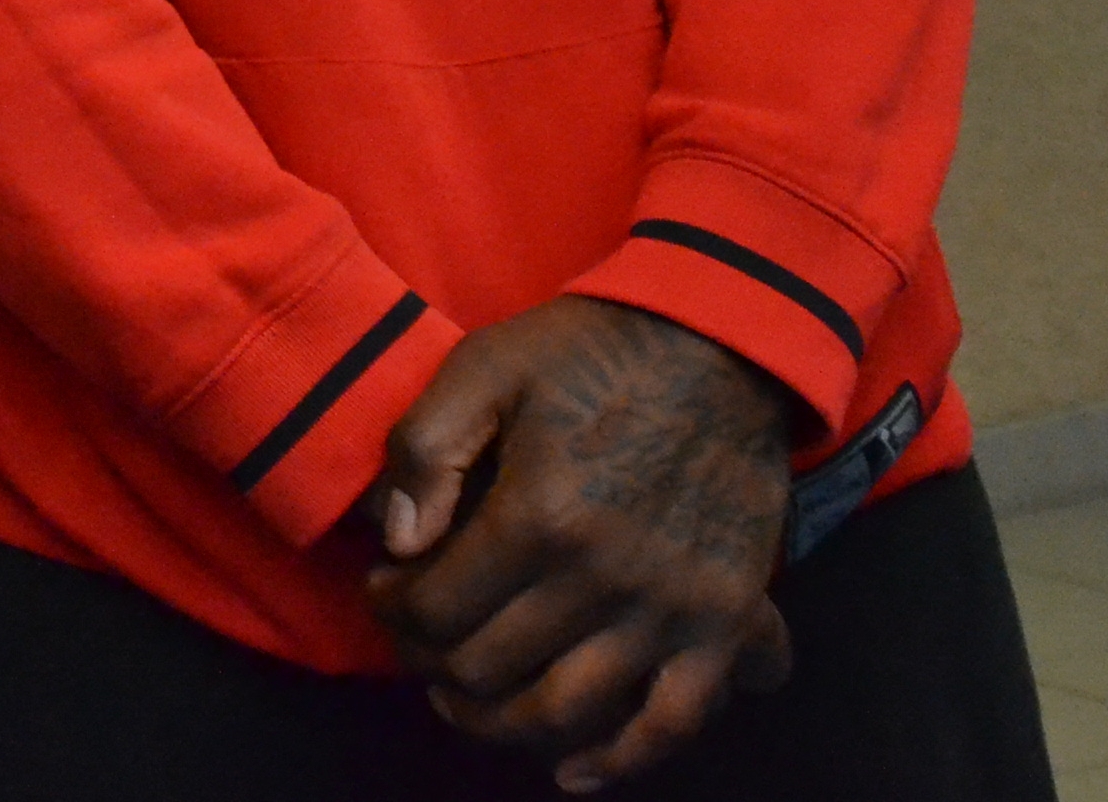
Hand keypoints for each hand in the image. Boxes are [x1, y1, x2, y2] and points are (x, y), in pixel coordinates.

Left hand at [363, 297, 793, 790]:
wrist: (720, 348)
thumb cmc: (591, 354)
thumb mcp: (486, 365)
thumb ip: (427, 448)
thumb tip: (398, 540)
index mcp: (542, 514)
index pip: (438, 609)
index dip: (393, 612)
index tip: (384, 591)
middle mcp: (607, 577)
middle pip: (490, 667)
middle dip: (431, 664)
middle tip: (415, 640)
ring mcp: (671, 609)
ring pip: (566, 712)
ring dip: (500, 723)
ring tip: (464, 701)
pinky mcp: (724, 624)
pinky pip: (671, 722)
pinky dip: (618, 760)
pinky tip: (570, 771)